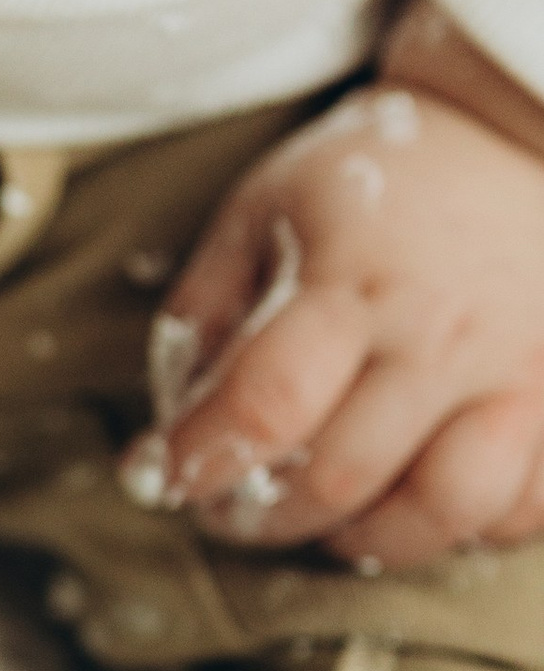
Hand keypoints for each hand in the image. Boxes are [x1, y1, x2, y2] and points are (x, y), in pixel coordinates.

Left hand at [123, 5, 543, 567]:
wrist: (512, 134)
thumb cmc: (374, 177)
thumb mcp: (263, 211)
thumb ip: (206, 312)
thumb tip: (167, 424)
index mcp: (352, 279)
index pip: (269, 402)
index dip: (201, 459)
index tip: (163, 475)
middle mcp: (442, 334)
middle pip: (342, 476)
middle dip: (264, 515)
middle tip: (234, 505)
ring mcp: (520, 372)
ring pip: (447, 509)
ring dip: (371, 536)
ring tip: (335, 514)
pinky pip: (524, 507)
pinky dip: (467, 526)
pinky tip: (422, 495)